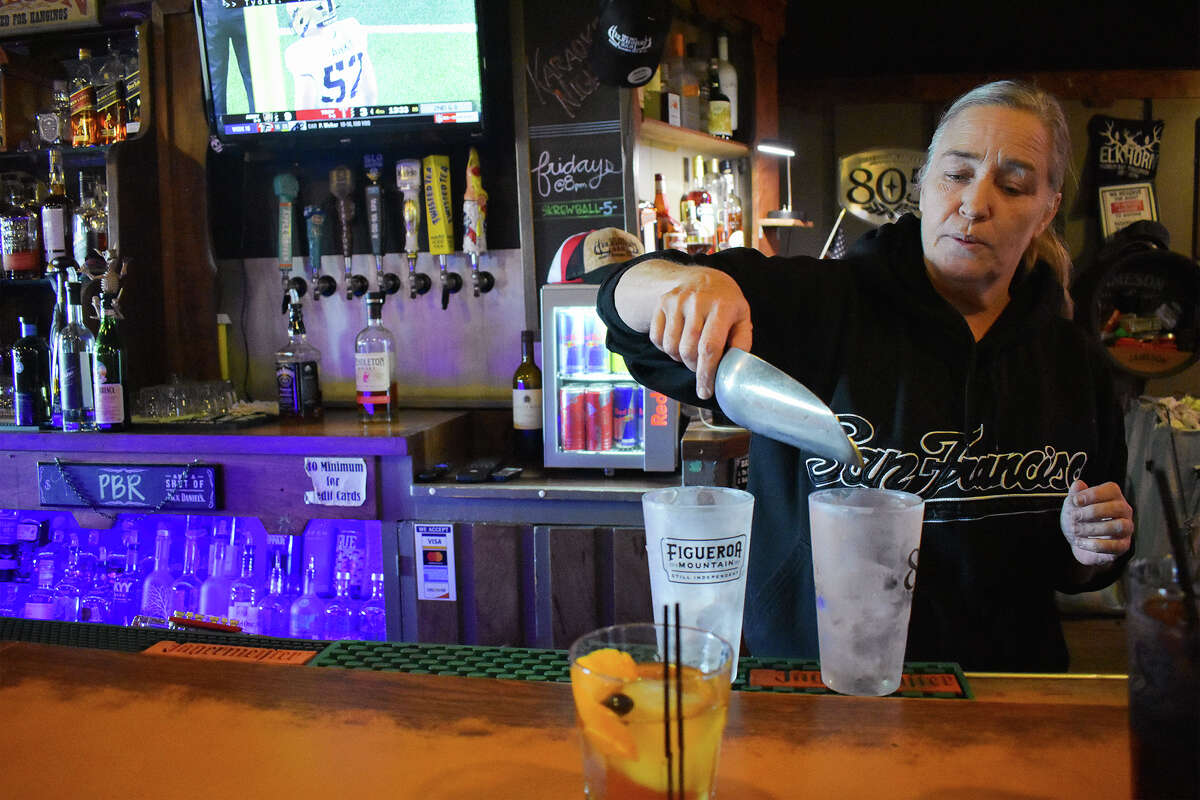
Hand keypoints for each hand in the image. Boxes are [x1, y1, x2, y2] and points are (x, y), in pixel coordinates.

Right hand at [647, 266, 751, 399]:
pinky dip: (666, 348)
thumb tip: (735, 368)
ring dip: (680, 358)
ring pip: (671, 347)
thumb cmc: (726, 302)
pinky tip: (678, 341)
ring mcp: (677, 301)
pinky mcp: (662, 303)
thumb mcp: (742, 316)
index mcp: (722, 307)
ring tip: (691, 352)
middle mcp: (697, 302)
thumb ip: (741, 341)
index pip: (710, 347)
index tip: (705, 391)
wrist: (702, 276)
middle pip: (688, 350)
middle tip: (701, 368)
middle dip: (694, 368)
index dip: (706, 373)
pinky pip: (656, 338)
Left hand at [1060, 479, 1133, 566]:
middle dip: (1093, 512)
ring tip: (1076, 531)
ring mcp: (1126, 529)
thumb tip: (1078, 484)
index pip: (1112, 490)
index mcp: (1114, 496)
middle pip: (1118, 507)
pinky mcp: (1123, 546)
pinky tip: (1080, 543)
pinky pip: (1116, 546)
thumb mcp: (1072, 504)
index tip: (1075, 501)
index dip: (1093, 494)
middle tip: (1075, 517)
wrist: (1078, 540)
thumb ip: (1075, 493)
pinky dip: (1096, 545)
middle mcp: (1124, 511)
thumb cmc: (1078, 517)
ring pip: (1119, 526)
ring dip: (1094, 529)